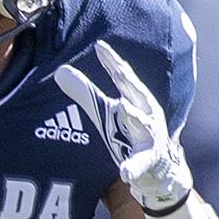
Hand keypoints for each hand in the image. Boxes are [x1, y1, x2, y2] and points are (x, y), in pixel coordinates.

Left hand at [53, 39, 192, 218]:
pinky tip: (125, 172)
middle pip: (136, 93)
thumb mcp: (106, 113)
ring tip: (122, 108)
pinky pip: (140, 164)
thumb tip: (59, 72)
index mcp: (136, 99)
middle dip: (128, 80)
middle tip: (117, 66)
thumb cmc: (131, 133)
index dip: (112, 61)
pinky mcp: (148, 161)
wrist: (158, 169)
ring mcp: (150, 137)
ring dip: (134, 116)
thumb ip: (86, 93)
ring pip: (143, 124)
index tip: (100, 46)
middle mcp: (147, 113)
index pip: (122, 77)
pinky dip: (133, 167)